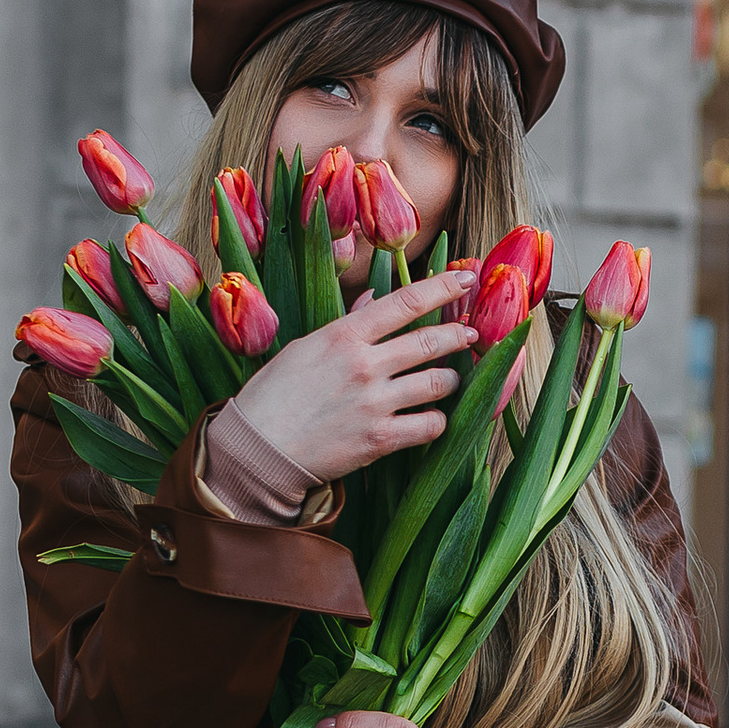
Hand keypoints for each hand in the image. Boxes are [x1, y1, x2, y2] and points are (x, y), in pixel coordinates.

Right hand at [233, 267, 475, 482]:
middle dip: (458, 335)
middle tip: (469, 334)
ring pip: (439, 382)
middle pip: (431, 341)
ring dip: (452, 380)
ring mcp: (374, 403)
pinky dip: (438, 421)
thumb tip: (375, 298)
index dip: (442, 288)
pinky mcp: (380, 439)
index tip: (465, 279)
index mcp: (344, 336)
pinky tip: (432, 418)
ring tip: (450, 380)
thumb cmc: (275, 394)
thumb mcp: (306, 347)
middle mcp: (364, 365)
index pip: (405, 302)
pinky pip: (431, 426)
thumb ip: (347, 324)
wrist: (258, 448)